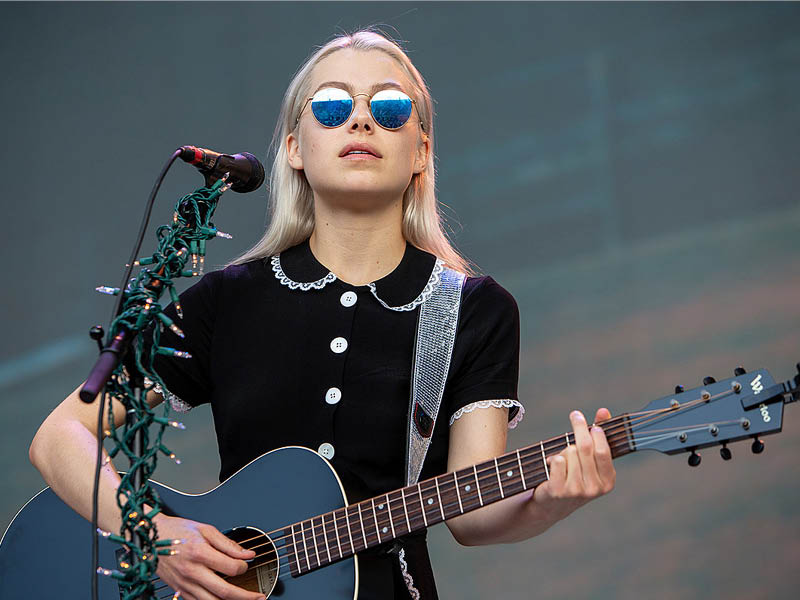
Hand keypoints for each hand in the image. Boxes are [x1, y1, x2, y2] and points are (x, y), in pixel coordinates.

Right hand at [152, 514, 263, 599]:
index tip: (247, 564)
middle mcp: (192, 572)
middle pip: (224, 592)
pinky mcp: (179, 591)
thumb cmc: (176, 531)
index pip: (231, 568)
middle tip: (260, 596)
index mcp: (200, 553)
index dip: (244, 567)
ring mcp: (184, 584)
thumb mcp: (205, 529)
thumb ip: (228, 544)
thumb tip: (247, 553)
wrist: (150, 538)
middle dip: (246, 596)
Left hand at [531, 408, 615, 523]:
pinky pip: (557, 460)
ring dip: (563, 450)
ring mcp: (576, 491)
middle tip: (575, 415)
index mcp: (608, 481)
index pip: (603, 450)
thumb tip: (604, 411)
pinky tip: (551, 468)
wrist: (552, 505)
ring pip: (569, 452)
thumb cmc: (573, 476)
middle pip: (585, 447)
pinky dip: (552, 458)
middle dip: (579, 427)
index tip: (590, 421)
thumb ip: (599, 435)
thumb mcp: (589, 459)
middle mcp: (595, 488)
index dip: (596, 431)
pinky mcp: (558, 491)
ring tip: (561, 460)